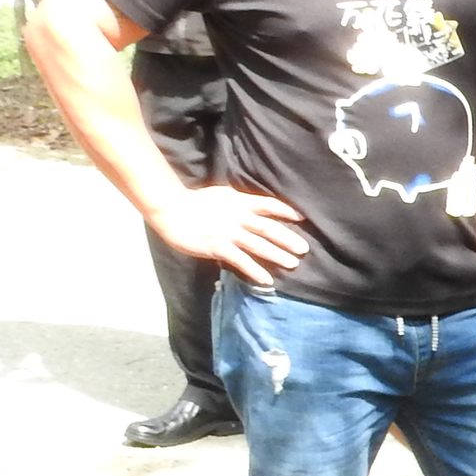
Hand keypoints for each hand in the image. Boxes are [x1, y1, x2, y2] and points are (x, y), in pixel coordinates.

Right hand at [146, 184, 307, 286]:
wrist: (171, 209)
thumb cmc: (194, 202)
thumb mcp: (222, 195)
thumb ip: (239, 202)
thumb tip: (254, 207)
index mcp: (239, 202)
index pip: (268, 205)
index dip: (285, 211)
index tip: (301, 217)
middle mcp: (238, 216)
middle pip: (268, 228)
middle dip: (288, 238)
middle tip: (305, 249)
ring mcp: (229, 232)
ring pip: (259, 245)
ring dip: (278, 255)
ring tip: (293, 264)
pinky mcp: (218, 246)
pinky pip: (241, 260)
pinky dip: (255, 270)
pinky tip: (267, 280)